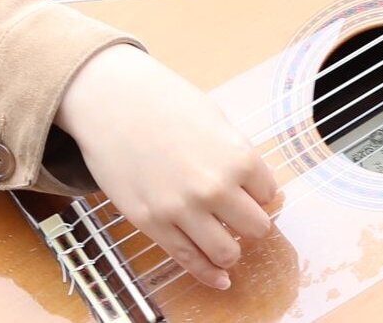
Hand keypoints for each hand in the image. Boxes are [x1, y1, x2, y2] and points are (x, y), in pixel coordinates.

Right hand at [55, 45, 280, 290]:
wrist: (113, 102)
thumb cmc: (165, 104)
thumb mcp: (216, 122)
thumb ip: (237, 157)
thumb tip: (260, 189)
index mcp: (238, 157)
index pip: (270, 193)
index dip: (262, 194)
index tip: (252, 193)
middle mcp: (214, 188)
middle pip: (256, 227)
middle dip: (253, 225)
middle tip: (242, 219)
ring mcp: (181, 209)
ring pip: (226, 252)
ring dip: (232, 251)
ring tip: (227, 241)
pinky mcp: (151, 223)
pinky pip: (188, 260)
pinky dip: (208, 274)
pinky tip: (220, 279)